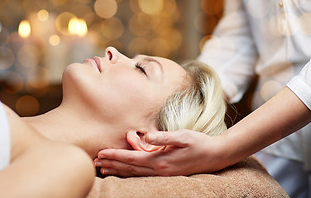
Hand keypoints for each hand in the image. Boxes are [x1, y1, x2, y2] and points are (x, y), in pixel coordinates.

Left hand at [94, 129, 227, 176]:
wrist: (216, 155)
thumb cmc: (199, 143)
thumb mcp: (182, 136)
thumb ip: (163, 137)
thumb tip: (146, 136)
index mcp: (160, 160)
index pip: (131, 159)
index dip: (114, 156)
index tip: (100, 154)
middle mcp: (159, 169)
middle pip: (129, 169)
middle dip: (111, 165)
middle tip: (95, 163)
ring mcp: (162, 173)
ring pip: (134, 174)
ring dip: (118, 171)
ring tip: (104, 169)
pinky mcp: (166, 173)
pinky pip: (142, 174)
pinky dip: (129, 172)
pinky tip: (124, 171)